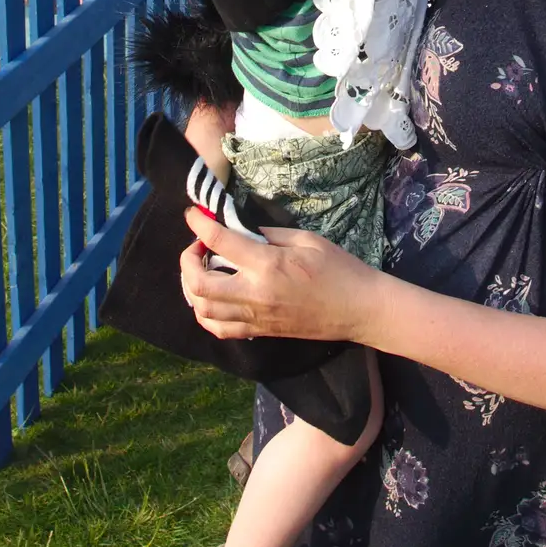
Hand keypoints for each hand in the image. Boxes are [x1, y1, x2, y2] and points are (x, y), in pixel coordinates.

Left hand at [179, 207, 374, 342]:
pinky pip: (219, 330)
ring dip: (191, 288)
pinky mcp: (259, 332)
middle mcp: (255, 294)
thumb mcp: (306, 239)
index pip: (220, 242)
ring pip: (203, 310)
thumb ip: (268, 235)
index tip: (192, 214)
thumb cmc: (339, 269)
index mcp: (268, 266)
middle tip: (197, 246)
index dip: (200, 225)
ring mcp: (255, 317)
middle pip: (200, 283)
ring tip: (200, 271)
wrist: (358, 310)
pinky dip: (205, 314)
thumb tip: (240, 231)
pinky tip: (210, 300)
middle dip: (187, 261)